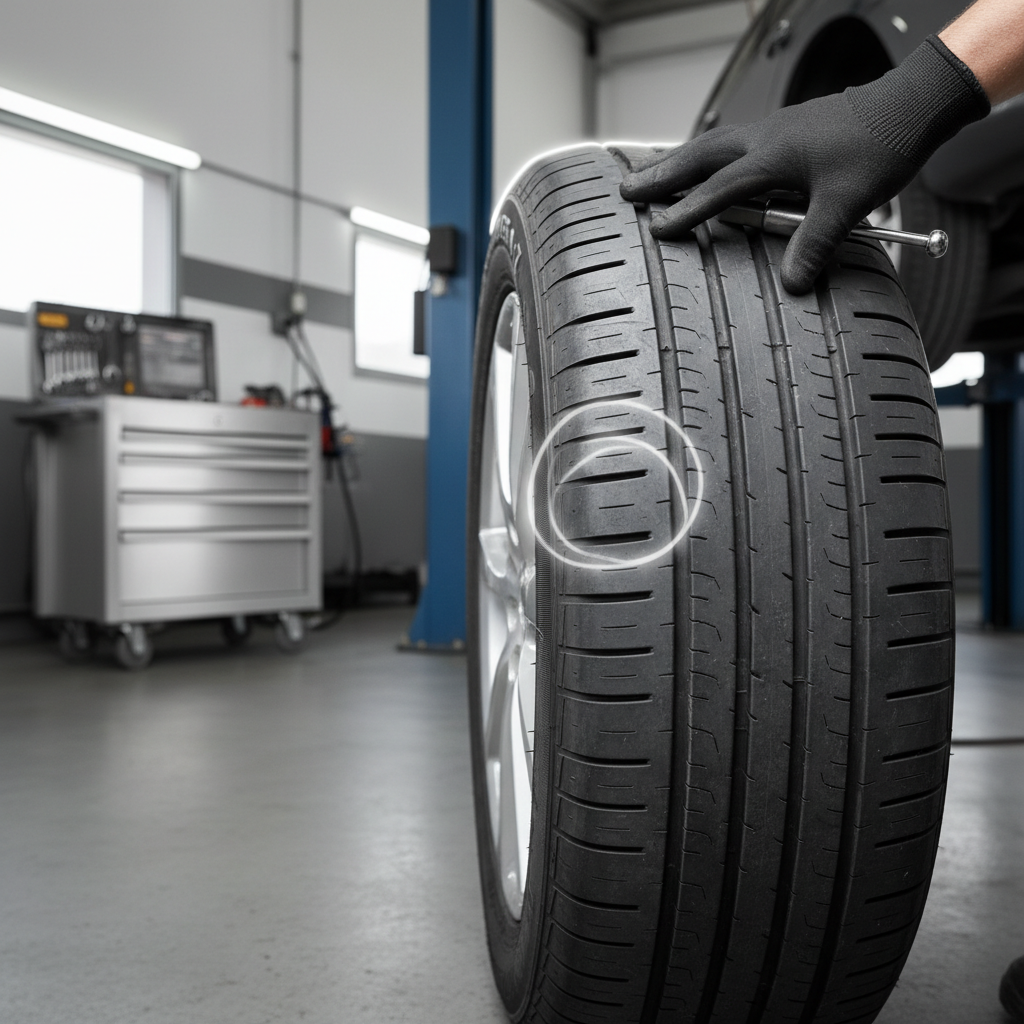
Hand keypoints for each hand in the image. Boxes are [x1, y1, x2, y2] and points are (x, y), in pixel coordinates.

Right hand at [619, 37, 989, 294]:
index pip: (718, 190)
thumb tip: (792, 283)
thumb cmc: (880, 146)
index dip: (686, 212)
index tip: (657, 230)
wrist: (910, 104)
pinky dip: (708, 154)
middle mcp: (764, 137)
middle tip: (627, 190)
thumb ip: (815, 243)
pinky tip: (706, 165)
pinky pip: (732, 142)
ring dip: (680, 161)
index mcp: (773, 156)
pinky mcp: (783, 129)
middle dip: (661, 175)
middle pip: (699, 156)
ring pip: (712, 144)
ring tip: (652, 176)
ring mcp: (772, 129)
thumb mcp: (847, 203)